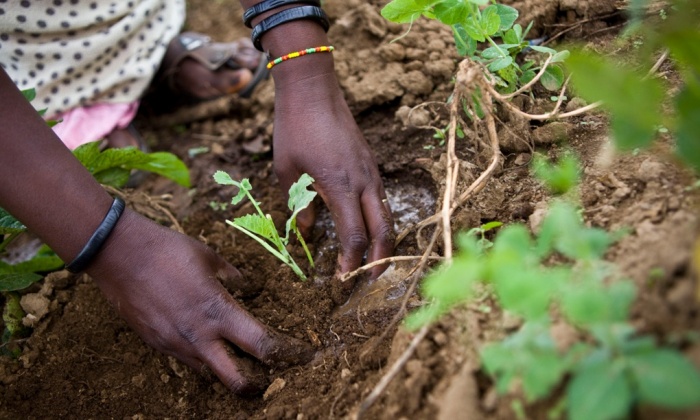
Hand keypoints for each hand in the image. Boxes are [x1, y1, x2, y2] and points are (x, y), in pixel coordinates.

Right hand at [87, 210, 313, 393]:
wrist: (118, 254)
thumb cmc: (168, 250)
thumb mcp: (208, 257)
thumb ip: (232, 276)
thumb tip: (246, 285)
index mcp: (218, 311)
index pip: (260, 344)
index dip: (284, 354)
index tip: (298, 356)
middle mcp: (199, 335)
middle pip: (235, 379)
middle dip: (254, 386)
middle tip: (266, 381)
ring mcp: (174, 343)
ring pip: (208, 372)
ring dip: (223, 368)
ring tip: (232, 356)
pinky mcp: (155, 343)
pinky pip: (184, 359)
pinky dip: (198, 356)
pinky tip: (201, 340)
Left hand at [272, 71, 394, 290]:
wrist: (313, 90)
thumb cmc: (294, 129)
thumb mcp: (287, 172)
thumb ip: (300, 204)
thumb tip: (308, 231)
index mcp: (340, 186)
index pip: (354, 235)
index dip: (351, 262)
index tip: (342, 280)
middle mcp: (363, 181)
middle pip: (383, 230)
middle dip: (379, 260)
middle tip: (369, 281)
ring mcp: (371, 171)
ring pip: (387, 215)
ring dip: (383, 242)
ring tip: (372, 262)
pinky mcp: (371, 164)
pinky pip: (381, 200)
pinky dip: (379, 221)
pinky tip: (367, 230)